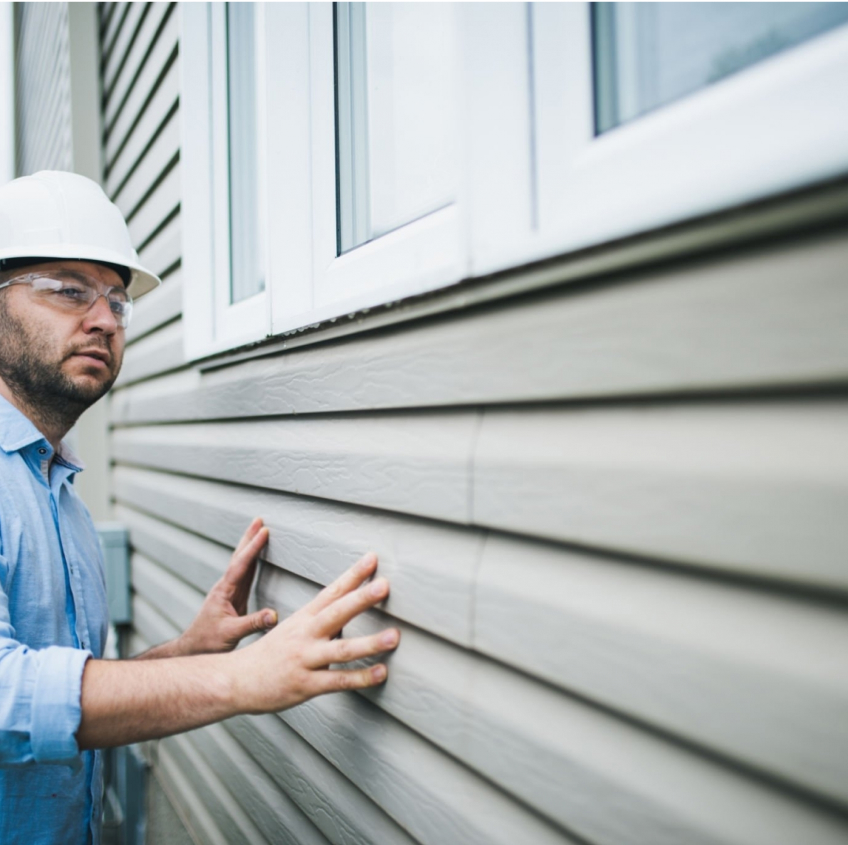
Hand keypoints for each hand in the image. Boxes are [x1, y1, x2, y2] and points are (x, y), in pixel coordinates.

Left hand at [177, 518, 277, 655]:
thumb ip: (252, 624)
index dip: (253, 548)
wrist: (192, 649)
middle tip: (259, 520)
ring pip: (242, 564)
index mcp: (224, 591)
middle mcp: (225, 587)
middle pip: (239, 557)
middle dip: (249, 538)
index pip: (241, 565)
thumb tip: (274, 615)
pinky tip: (256, 558)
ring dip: (250, 547)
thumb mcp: (230, 634)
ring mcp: (229, 592)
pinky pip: (246, 574)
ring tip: (259, 531)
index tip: (264, 531)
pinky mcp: (234, 598)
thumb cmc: (207, 642)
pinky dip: (252, 562)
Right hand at [231, 551, 399, 713]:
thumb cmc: (271, 653)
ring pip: (341, 649)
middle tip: (385, 585)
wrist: (236, 679)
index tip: (372, 558)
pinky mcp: (306, 685)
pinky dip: (361, 678)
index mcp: (304, 617)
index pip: (332, 591)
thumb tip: (352, 609)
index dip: (353, 575)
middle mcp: (306, 634)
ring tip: (395, 635)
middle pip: (337, 612)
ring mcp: (305, 659)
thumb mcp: (294, 628)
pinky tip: (381, 672)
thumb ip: (324, 619)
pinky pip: (337, 681)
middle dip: (362, 598)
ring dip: (370, 642)